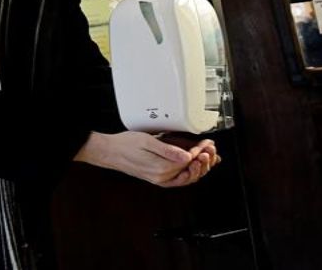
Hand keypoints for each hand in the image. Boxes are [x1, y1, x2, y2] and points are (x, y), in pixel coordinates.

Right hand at [74, 132, 219, 187]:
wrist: (110, 152)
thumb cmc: (125, 145)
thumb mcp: (148, 142)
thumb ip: (169, 150)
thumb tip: (186, 155)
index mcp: (161, 169)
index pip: (189, 161)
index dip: (200, 151)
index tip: (204, 143)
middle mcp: (162, 177)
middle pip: (192, 172)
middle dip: (205, 160)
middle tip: (210, 149)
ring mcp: (161, 179)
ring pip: (188, 177)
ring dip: (200, 167)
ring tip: (207, 156)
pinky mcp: (158, 177)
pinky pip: (180, 178)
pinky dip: (191, 172)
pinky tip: (196, 165)